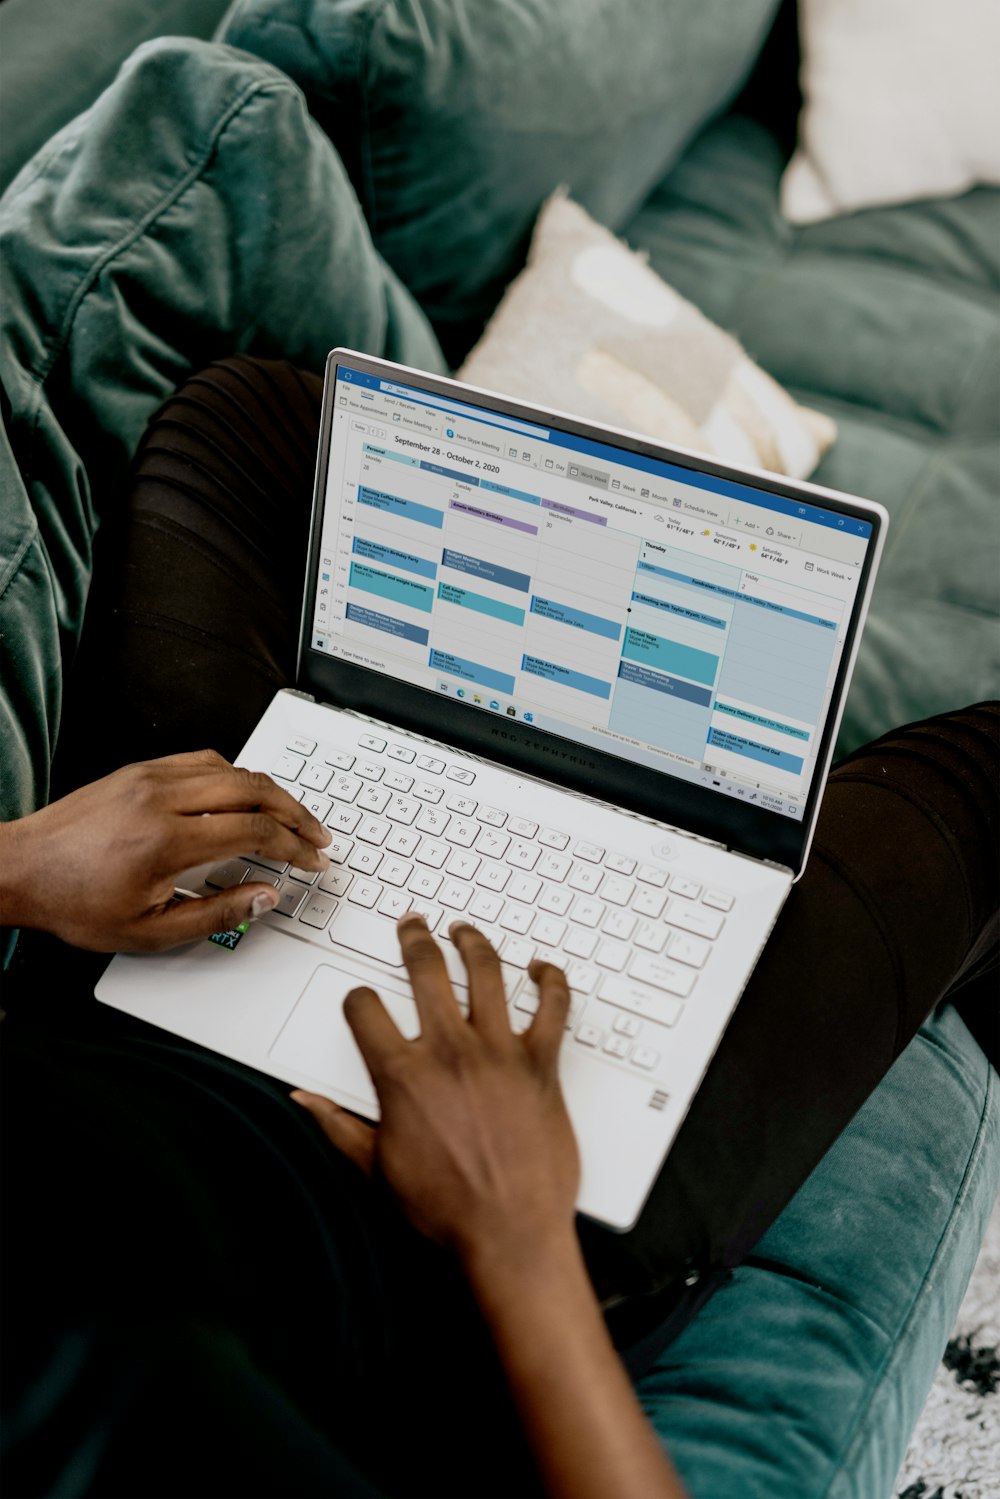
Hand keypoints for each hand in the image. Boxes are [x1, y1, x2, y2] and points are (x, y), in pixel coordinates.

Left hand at [0, 749, 330, 950]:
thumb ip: (217, 913)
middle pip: (255, 789)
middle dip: (297, 813)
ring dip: (271, 790)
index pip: (256, 831)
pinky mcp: (140, 769)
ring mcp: (150, 777)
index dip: (295, 847)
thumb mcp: (150, 931)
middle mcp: (162, 798)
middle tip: (316, 834)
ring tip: (290, 814)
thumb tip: (265, 896)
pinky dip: (235, 774)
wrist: (21, 869)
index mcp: (168, 841)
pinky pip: (202, 759)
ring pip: (232, 768)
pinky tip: (245, 794)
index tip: (312, 860)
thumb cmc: (74, 901)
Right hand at [293, 916, 579, 1271]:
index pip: (365, 1009)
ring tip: (465, 932)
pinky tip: (541, 970)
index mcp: (403, 1076)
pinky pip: (553, 1007)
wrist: (510, 1235)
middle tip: (413, 927)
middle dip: (414, 940)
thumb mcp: (375, 1169)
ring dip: (473, 943)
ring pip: (486, 972)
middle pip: (426, 970)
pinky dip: (549, 981)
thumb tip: (305, 1100)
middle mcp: (450, 1052)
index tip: (362, 1000)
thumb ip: (337, 1125)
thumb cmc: (446, 1210)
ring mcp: (499, 1053)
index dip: (357, 998)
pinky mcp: (542, 1064)